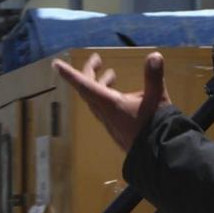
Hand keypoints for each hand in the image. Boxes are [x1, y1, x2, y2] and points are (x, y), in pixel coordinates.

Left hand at [53, 50, 167, 154]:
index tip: (56, 65)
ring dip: (101, 83)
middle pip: (88, 89)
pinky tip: (119, 95)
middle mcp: (104, 112)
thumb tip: (154, 56)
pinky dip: (106, 95)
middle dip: (90, 71)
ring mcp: (109, 121)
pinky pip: (103, 108)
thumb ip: (154, 77)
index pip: (84, 85)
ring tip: (112, 74)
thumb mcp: (157, 99)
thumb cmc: (154, 127)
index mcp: (108, 104)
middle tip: (97, 58)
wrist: (156, 156)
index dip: (69, 74)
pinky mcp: (115, 128)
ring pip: (96, 99)